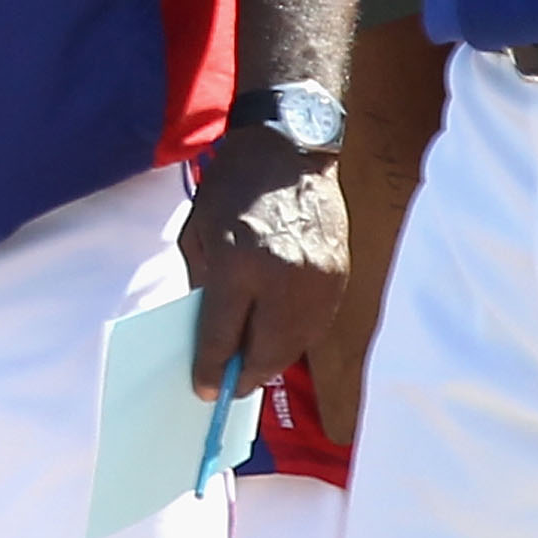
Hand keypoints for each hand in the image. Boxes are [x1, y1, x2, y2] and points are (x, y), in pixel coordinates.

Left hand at [180, 128, 350, 397]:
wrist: (289, 150)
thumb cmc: (232, 188)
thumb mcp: (198, 233)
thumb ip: (201, 287)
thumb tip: (206, 336)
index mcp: (238, 265)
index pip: (222, 336)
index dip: (210, 368)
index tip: (204, 388)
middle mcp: (281, 281)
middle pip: (264, 353)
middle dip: (243, 376)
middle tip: (227, 385)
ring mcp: (317, 282)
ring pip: (294, 347)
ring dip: (270, 361)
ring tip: (251, 365)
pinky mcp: (339, 278)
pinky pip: (314, 326)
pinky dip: (293, 338)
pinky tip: (277, 337)